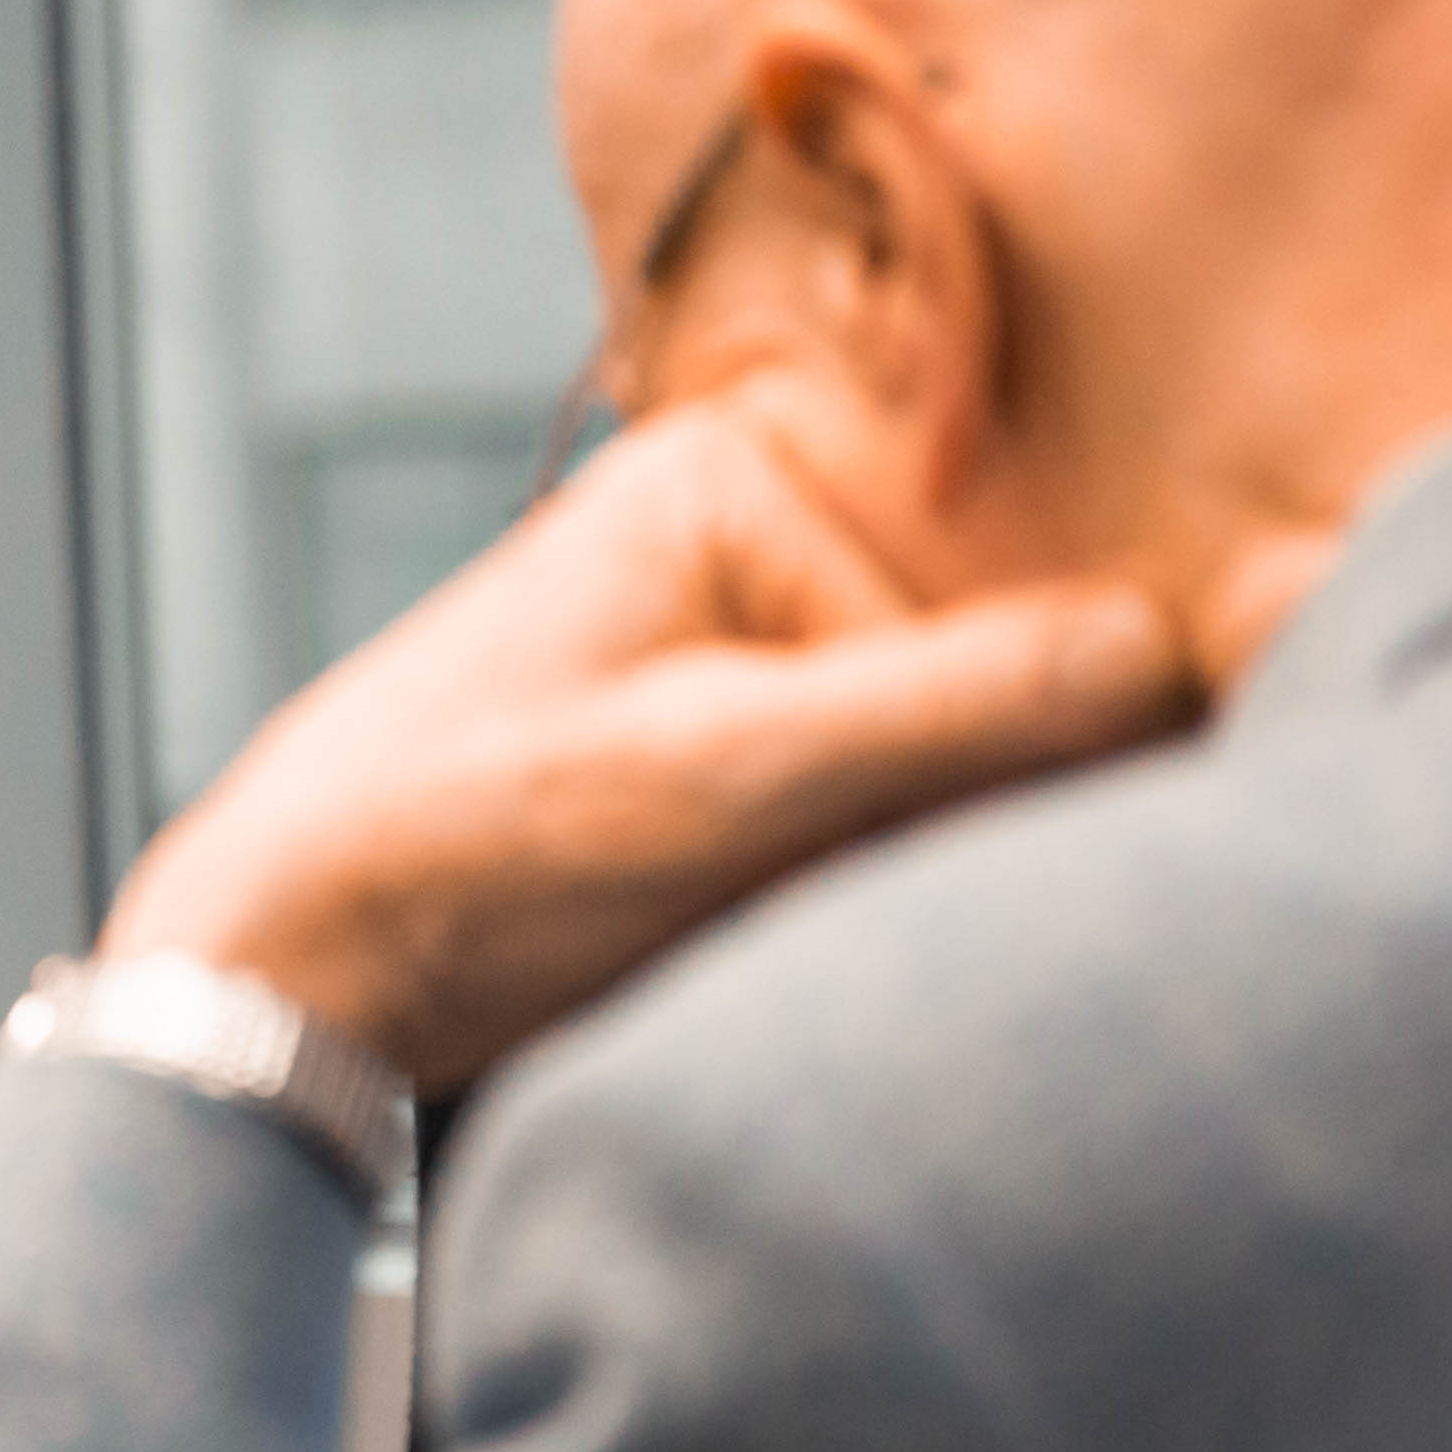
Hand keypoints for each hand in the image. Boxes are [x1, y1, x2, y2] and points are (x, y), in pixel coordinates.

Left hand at [99, 410, 1187, 1092]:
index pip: (1001, 621)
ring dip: (905, 876)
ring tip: (787, 933)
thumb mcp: (727, 777)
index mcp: (738, 481)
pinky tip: (776, 946)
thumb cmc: (463, 848)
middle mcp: (748, 547)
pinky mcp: (720, 774)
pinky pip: (861, 831)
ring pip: (929, 780)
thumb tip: (1170, 649)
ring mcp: (735, 665)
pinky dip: (854, 903)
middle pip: (971, 695)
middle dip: (952, 824)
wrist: (281, 970)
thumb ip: (951, 710)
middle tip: (855, 911)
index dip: (1021, 762)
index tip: (986, 863)